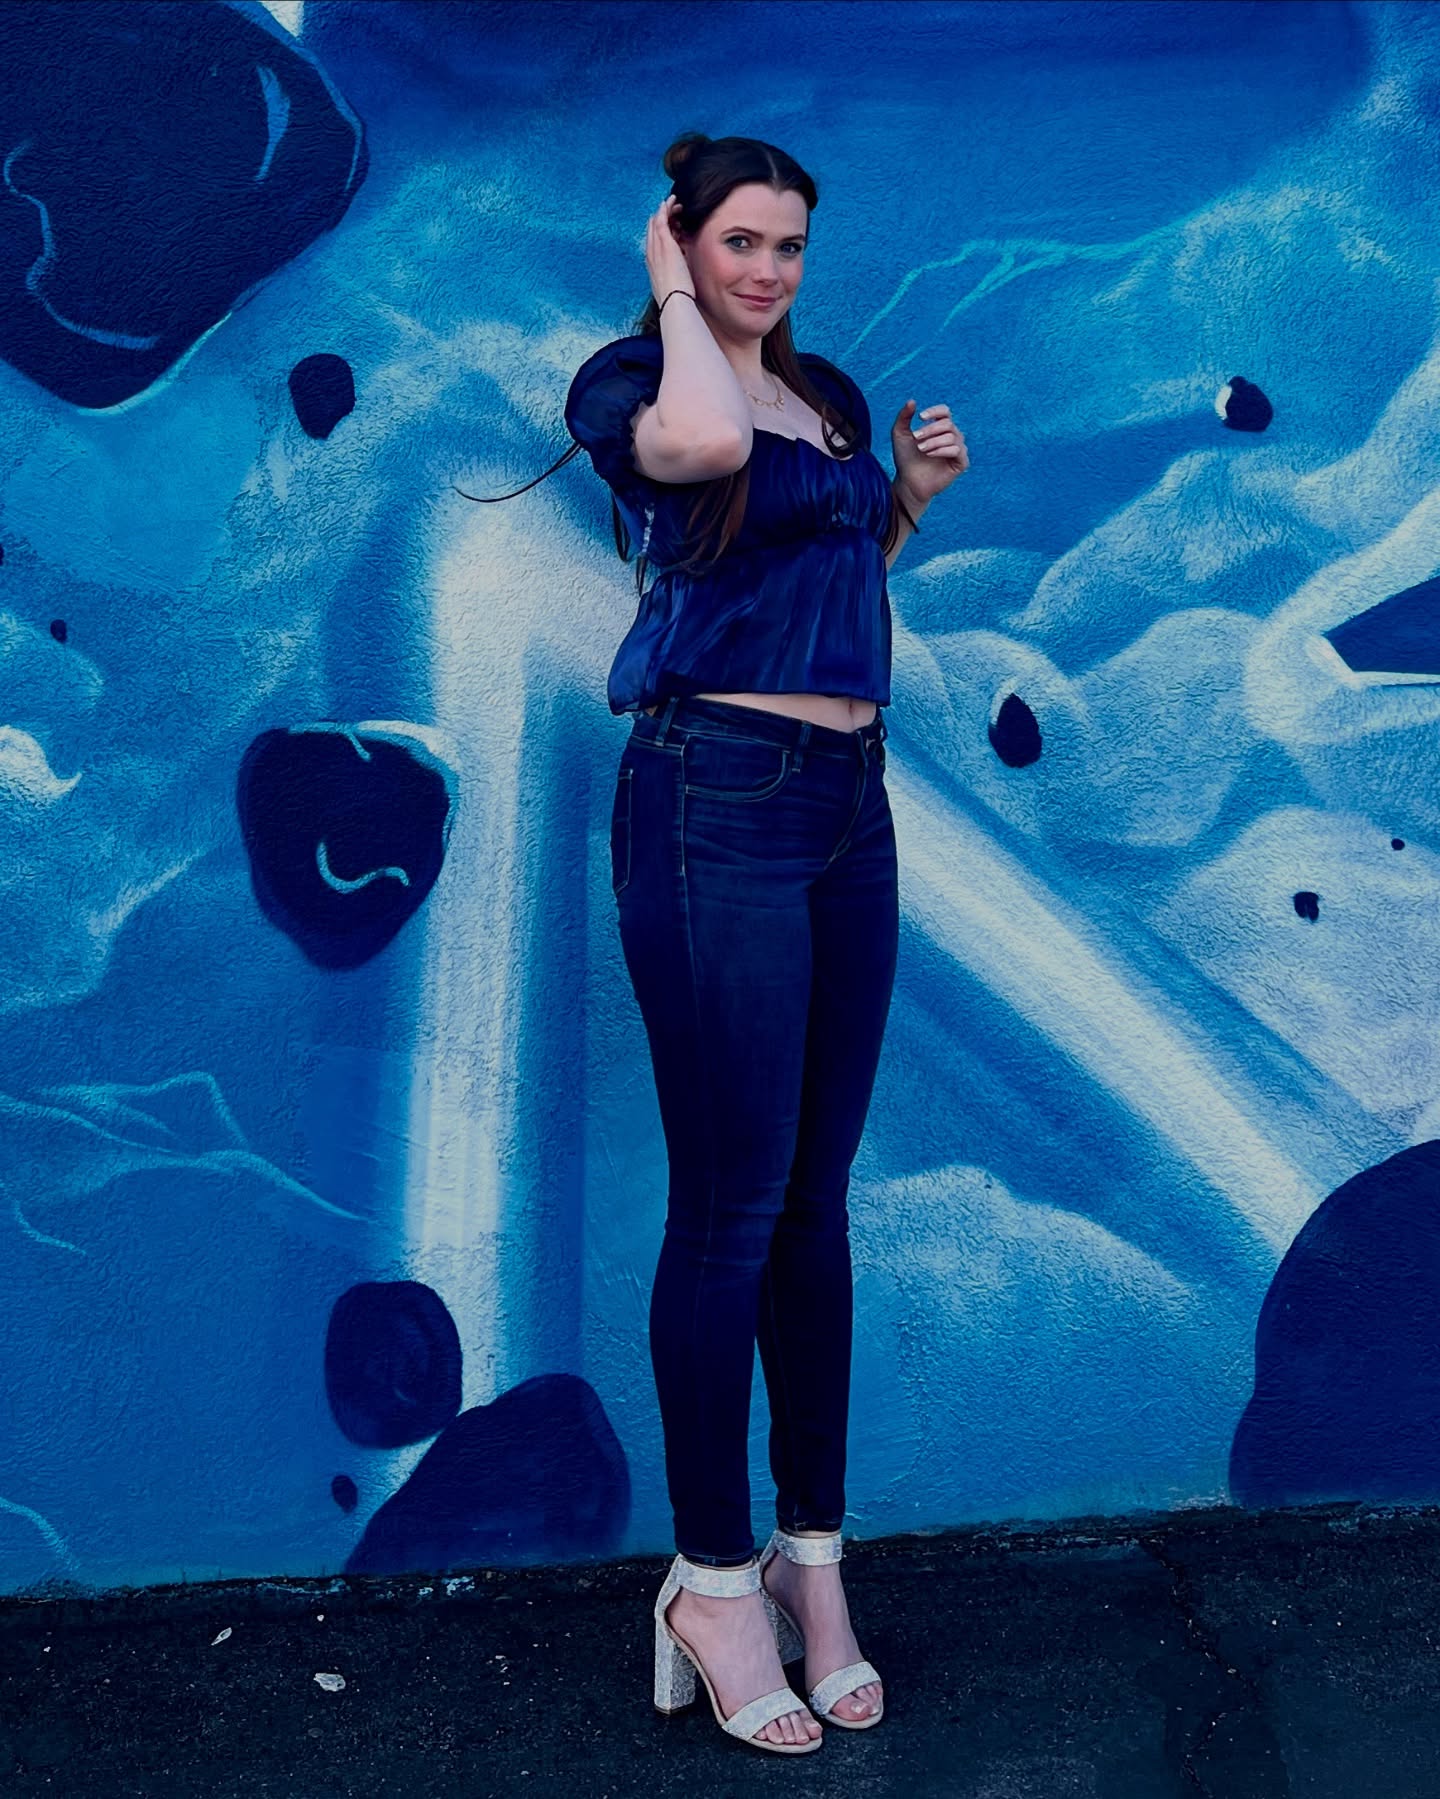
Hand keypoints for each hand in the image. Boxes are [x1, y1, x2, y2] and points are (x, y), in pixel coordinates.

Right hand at [646, 195, 695, 311]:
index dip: (659, 231)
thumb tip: (680, 279)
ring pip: (655, 221)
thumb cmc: (675, 300)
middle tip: (672, 212)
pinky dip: (665, 208)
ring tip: (674, 204)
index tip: (670, 227)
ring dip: (664, 211)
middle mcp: (650, 253)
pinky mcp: (665, 243)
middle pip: (651, 229)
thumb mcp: (671, 287)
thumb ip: (673, 278)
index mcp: (652, 265)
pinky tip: (671, 201)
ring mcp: (656, 247)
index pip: (652, 242)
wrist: (673, 302)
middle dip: (661, 218)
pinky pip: (662, 219)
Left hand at [891, 399, 968, 505]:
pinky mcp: (961, 463)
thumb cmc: (905, 459)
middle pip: (948, 424)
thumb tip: (912, 401)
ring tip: (921, 449)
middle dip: (930, 429)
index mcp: (940, 428)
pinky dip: (942, 450)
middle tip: (916, 438)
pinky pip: (957, 450)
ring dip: (933, 441)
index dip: (934, 412)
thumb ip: (904, 417)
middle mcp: (952, 437)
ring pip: (952, 437)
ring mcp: (958, 450)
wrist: (908, 482)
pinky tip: (930, 455)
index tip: (920, 417)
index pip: (945, 412)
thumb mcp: (900, 435)